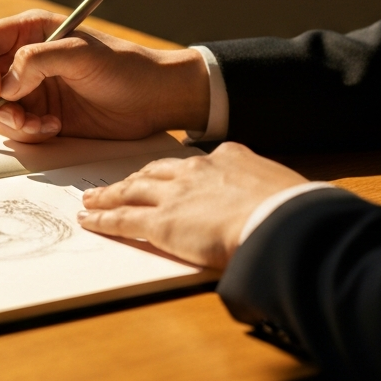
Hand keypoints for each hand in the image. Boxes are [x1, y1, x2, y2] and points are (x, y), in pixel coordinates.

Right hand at [0, 10, 209, 141]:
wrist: (154, 100)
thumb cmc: (126, 68)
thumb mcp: (82, 55)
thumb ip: (37, 61)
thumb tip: (3, 86)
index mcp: (29, 31)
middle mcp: (23, 58)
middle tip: (20, 118)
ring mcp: (29, 89)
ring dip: (11, 123)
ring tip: (44, 126)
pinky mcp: (39, 115)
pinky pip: (13, 128)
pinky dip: (27, 134)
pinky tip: (54, 129)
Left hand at [77, 142, 307, 267]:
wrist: (280, 221)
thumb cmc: (291, 211)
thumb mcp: (280, 190)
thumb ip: (264, 194)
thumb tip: (274, 207)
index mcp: (228, 157)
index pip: (194, 162)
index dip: (176, 171)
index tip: (168, 175)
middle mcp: (196, 170)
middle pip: (155, 172)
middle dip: (134, 178)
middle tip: (118, 183)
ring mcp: (175, 195)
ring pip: (132, 191)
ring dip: (110, 195)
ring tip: (92, 199)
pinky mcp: (160, 222)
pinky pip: (123, 219)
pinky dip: (103, 219)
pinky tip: (89, 221)